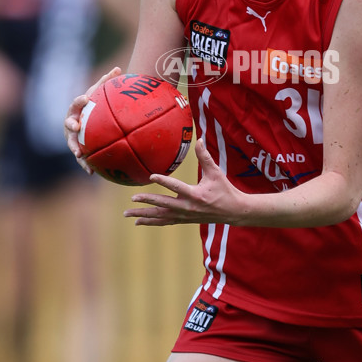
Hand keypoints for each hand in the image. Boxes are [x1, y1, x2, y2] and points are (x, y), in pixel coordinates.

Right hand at [64, 66, 121, 172]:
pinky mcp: (76, 148)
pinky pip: (80, 158)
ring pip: (71, 143)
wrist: (84, 121)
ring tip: (79, 154)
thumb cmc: (93, 106)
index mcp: (76, 109)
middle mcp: (71, 122)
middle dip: (70, 125)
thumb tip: (119, 69)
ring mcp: (71, 137)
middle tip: (75, 126)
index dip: (79, 100)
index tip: (85, 98)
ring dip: (74, 148)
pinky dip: (85, 165)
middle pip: (68, 124)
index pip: (76, 103)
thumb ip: (107, 82)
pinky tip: (91, 173)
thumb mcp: (99, 94)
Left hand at [124, 139, 248, 225]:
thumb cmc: (225, 190)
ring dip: (144, 215)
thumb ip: (205, 157)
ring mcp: (185, 215)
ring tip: (128, 214)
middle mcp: (188, 207)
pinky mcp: (184, 220)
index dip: (163, 181)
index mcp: (195, 194)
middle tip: (133, 198)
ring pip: (161, 216)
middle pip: (163, 204)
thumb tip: (199, 139)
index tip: (151, 176)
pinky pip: (165, 222)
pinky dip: (152, 222)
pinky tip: (139, 222)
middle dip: (147, 201)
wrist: (233, 211)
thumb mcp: (216, 172)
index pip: (176, 187)